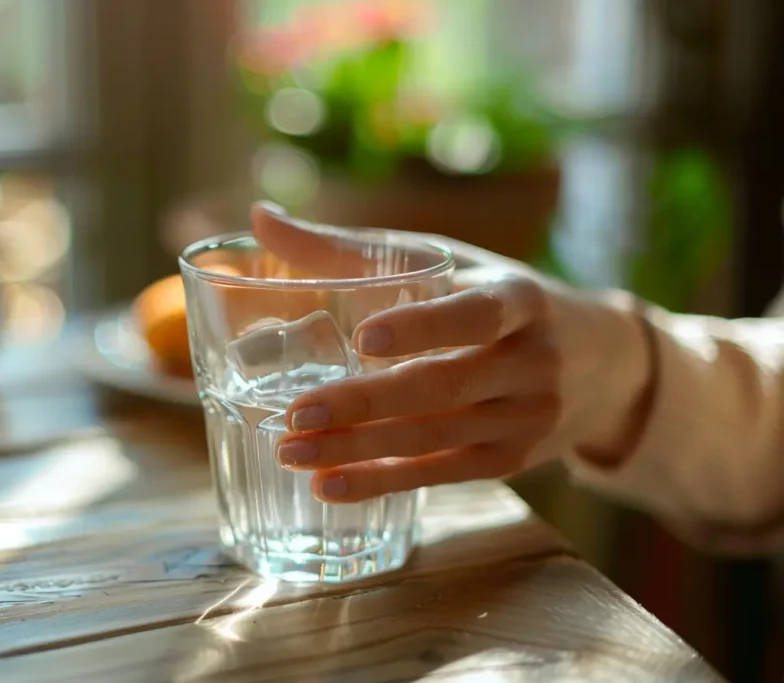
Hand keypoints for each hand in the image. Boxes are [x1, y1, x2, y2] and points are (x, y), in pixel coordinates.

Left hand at [251, 202, 655, 502]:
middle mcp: (531, 361)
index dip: (425, 327)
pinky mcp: (510, 460)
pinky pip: (440, 474)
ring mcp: (525, 418)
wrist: (600, 361)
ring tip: (291, 451)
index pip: (476, 313)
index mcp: (518, 297)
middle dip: (364, 404)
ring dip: (359, 449)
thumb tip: (259, 217)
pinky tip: (328, 484)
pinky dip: (382, 481)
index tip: (365, 339)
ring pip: (434, 438)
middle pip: (442, 387)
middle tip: (294, 414)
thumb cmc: (496, 297)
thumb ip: (353, 247)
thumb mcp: (445, 261)